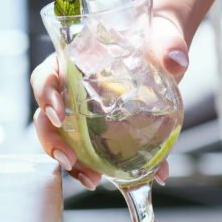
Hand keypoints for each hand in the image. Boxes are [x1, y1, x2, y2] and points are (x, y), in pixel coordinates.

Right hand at [31, 15, 189, 189]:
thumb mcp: (163, 41)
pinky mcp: (100, 132)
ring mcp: (83, 113)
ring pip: (61, 139)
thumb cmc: (155, 40)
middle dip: (51, 140)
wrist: (167, 55)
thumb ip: (169, 46)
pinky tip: (114, 181)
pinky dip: (97, 168)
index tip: (57, 112)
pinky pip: (89, 153)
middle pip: (45, 116)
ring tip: (91, 179)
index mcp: (73, 61)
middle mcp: (71, 89)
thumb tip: (177, 61)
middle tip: (69, 159)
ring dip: (71, 161)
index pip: (45, 76)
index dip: (44, 94)